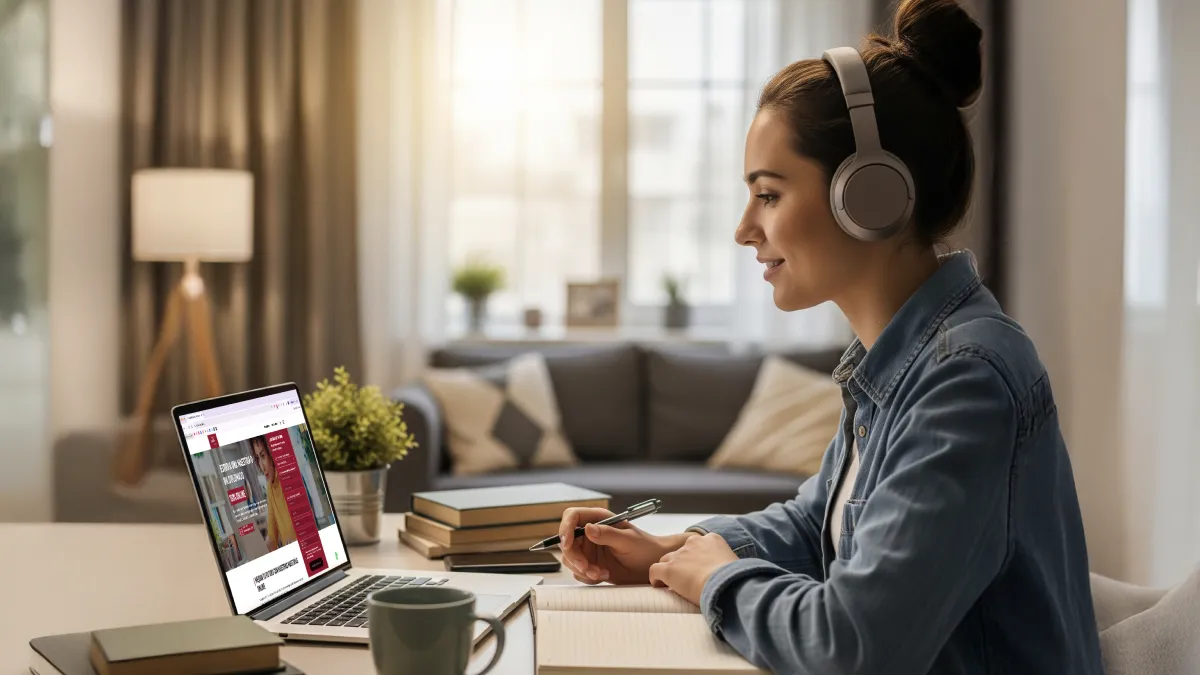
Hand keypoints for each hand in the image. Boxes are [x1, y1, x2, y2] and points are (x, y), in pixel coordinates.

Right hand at [557, 507, 696, 584]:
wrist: (652, 566)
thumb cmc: (645, 548)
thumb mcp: (628, 540)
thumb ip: (608, 534)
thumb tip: (588, 529)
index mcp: (599, 519)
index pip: (572, 516)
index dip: (565, 528)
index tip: (567, 544)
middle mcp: (591, 533)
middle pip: (567, 541)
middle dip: (574, 557)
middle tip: (587, 568)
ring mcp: (589, 549)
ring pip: (570, 559)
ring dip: (582, 569)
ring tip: (601, 574)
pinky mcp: (591, 564)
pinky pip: (579, 571)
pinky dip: (587, 577)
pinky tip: (604, 576)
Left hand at [648, 532, 737, 605]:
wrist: (725, 585)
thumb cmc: (734, 579)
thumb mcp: (734, 565)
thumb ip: (726, 564)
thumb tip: (726, 573)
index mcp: (712, 539)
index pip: (699, 545)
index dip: (697, 558)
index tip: (699, 570)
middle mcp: (694, 543)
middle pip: (681, 551)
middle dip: (682, 563)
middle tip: (686, 578)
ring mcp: (680, 555)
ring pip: (666, 559)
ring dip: (669, 570)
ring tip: (672, 584)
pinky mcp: (669, 569)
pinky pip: (655, 570)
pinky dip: (656, 578)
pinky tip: (660, 586)